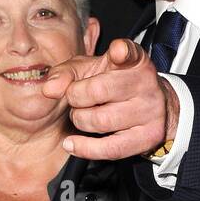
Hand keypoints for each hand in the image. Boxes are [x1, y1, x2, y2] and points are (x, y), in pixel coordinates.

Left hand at [41, 37, 177, 160]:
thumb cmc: (112, 84)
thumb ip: (65, 74)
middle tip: (75, 99)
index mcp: (134, 61)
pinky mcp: (148, 137)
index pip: (130, 52)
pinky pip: (111, 148)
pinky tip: (71, 143)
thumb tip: (49, 89)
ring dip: (81, 120)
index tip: (117, 52)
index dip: (122, 52)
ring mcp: (150, 111)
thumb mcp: (89, 70)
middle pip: (98, 91)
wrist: (147, 107)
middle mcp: (146, 84)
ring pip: (101, 121)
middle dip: (76, 97)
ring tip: (81, 116)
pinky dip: (86, 148)